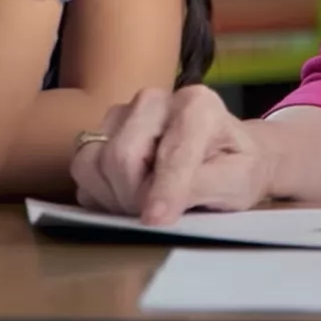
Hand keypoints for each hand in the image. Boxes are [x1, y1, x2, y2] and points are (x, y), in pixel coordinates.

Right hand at [72, 86, 270, 224]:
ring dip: (114, 197)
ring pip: (93, 163)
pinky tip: (129, 196)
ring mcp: (122, 114)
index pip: (172, 153)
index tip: (155, 219)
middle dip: (134, 196)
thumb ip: (201, 188)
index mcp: (197, 104)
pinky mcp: (101, 134)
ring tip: (145, 203)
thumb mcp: (237, 182)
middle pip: (121, 155)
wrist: (227, 155)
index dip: (163, 190)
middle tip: (156, 216)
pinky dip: (101, 194)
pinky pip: (83, 172)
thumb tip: (156, 210)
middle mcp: (154, 101)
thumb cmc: (237, 168)